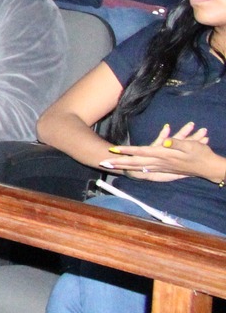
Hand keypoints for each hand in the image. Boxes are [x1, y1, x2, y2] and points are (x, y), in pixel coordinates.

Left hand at [103, 123, 223, 182]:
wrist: (210, 168)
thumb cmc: (202, 155)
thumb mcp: (191, 146)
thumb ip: (177, 143)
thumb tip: (166, 142)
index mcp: (164, 155)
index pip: (141, 152)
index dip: (127, 151)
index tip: (113, 151)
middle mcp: (160, 162)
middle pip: (136, 163)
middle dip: (119, 162)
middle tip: (103, 163)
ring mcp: (162, 167)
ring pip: (139, 167)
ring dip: (125, 166)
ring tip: (112, 166)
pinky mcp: (166, 169)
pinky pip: (147, 170)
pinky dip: (138, 169)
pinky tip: (132, 169)